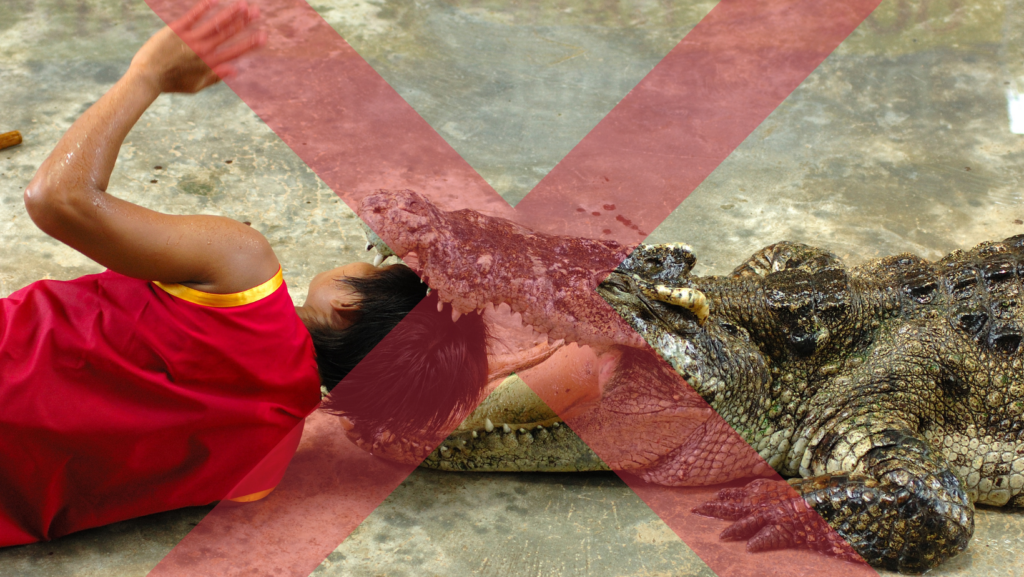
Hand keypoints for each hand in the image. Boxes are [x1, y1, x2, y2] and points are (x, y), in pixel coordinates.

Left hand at [130, 0, 265, 93]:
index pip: (235, 51)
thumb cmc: (172, 83)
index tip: (263, 36)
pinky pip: (192, 16)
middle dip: (244, 22)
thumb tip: (235, 70)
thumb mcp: (196, 86)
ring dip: (230, 14)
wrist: (147, 77)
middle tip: (257, 12)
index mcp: (210, 64)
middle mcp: (203, 50)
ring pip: (215, 24)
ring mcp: (190, 39)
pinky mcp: (176, 30)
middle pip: (228, 34)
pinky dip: (203, 8)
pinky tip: (214, 0)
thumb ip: (215, 77)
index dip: (250, 43)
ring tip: (243, 5)